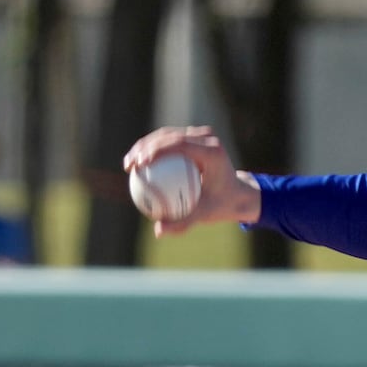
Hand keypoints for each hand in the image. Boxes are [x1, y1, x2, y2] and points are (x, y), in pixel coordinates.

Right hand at [123, 126, 261, 236]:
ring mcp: (201, 136)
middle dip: (144, 147)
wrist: (237, 194)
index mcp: (212, 151)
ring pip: (165, 136)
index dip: (155, 150)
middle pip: (169, 136)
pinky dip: (152, 152)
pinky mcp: (194, 139)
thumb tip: (158, 231)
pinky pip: (169, 143)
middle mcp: (207, 139)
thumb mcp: (205, 214)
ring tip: (128, 165)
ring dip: (143, 147)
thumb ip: (183, 222)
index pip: (179, 145)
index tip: (139, 164)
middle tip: (129, 166)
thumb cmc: (221, 205)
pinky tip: (137, 166)